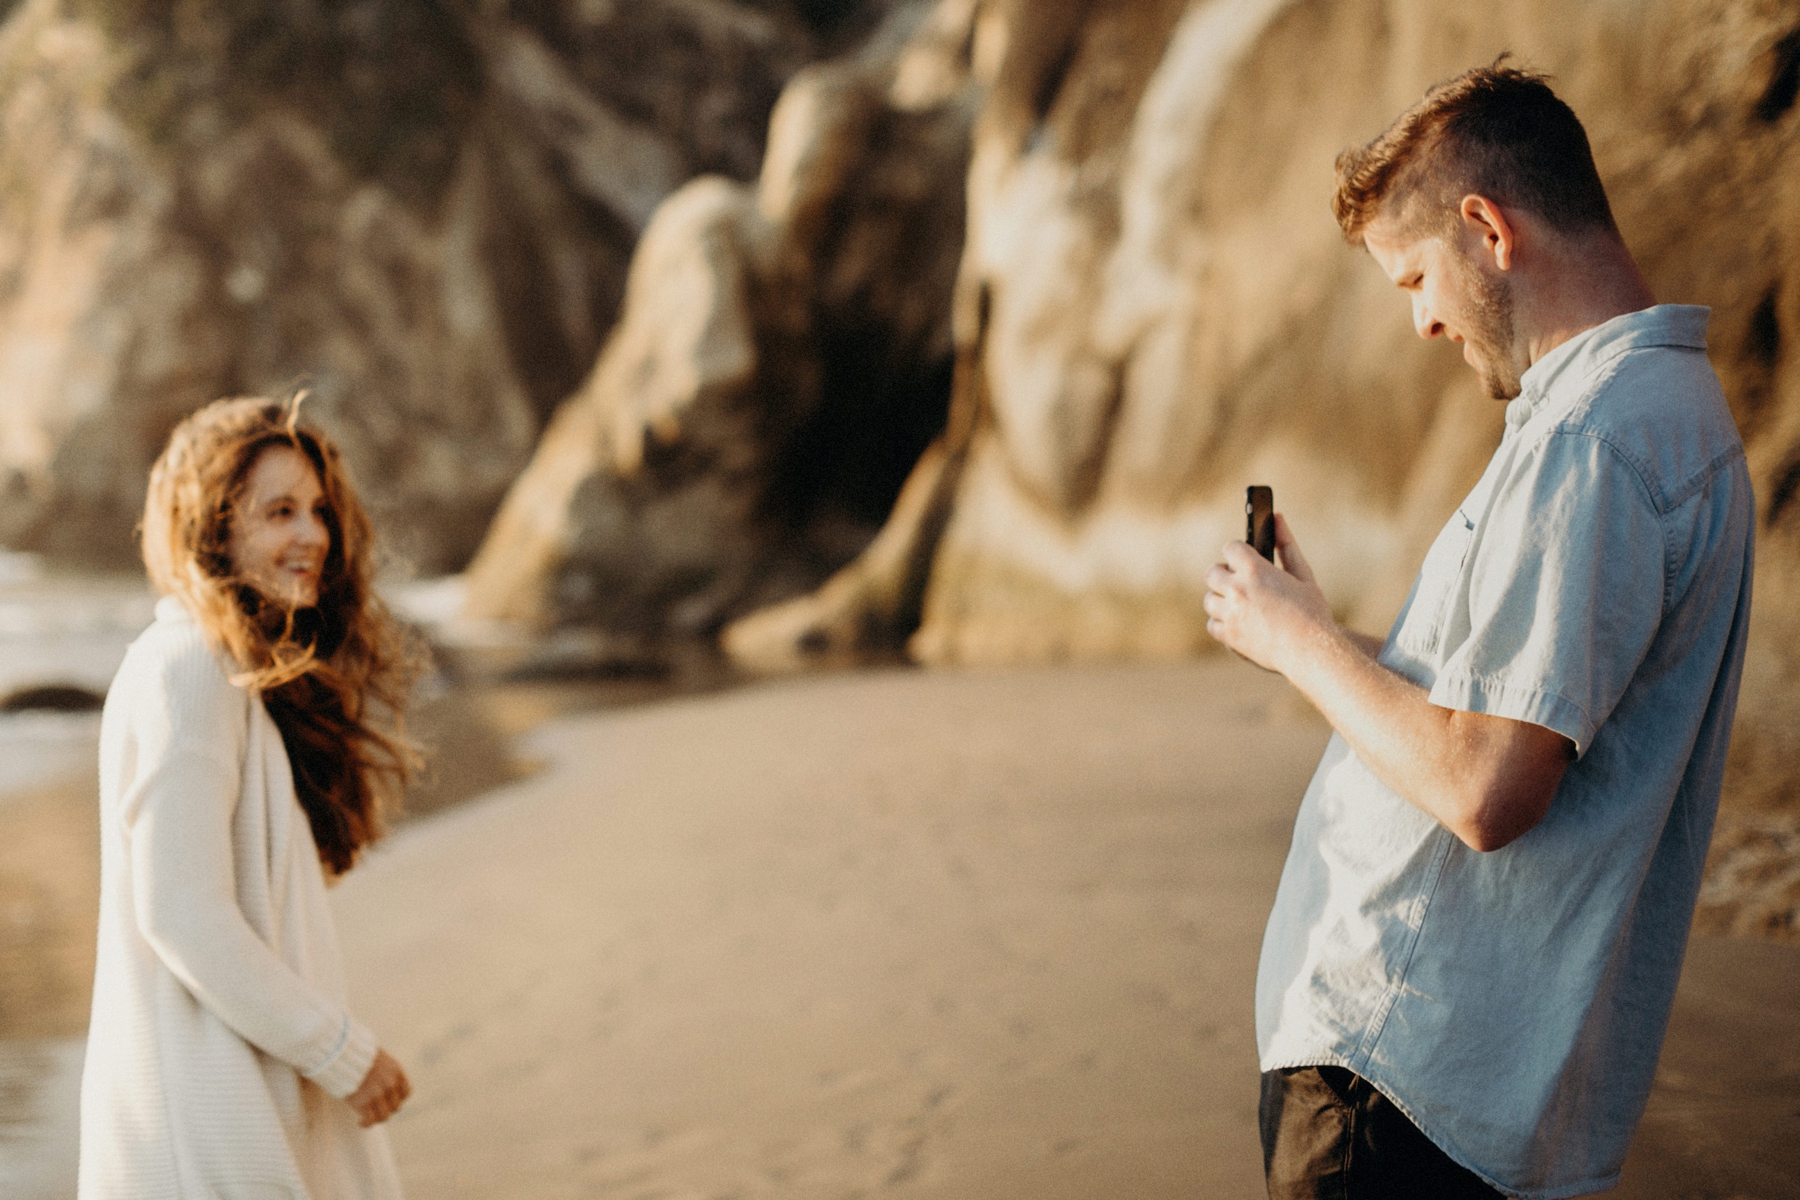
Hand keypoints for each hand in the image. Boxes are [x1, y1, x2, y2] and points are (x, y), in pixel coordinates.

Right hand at [348, 1049, 410, 1126]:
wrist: (342, 1054)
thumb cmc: (356, 1055)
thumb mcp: (378, 1058)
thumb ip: (385, 1071)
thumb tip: (383, 1082)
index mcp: (396, 1071)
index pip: (406, 1093)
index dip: (398, 1099)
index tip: (388, 1101)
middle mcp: (390, 1083)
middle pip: (396, 1107)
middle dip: (386, 1109)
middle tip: (375, 1110)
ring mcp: (378, 1094)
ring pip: (384, 1116)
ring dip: (376, 1119)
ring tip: (367, 1118)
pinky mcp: (364, 1102)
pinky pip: (370, 1120)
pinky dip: (366, 1124)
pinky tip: (360, 1123)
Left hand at [1202, 514, 1334, 671]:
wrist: (1311, 650)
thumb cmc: (1312, 611)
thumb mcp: (1303, 574)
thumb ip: (1287, 546)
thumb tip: (1278, 518)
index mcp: (1255, 570)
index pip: (1230, 548)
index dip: (1237, 552)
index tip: (1244, 558)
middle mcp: (1237, 589)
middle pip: (1212, 572)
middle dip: (1224, 574)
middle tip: (1239, 582)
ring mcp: (1230, 614)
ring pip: (1209, 599)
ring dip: (1220, 599)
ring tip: (1239, 604)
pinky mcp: (1229, 636)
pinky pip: (1212, 625)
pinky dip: (1222, 624)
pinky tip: (1237, 623)